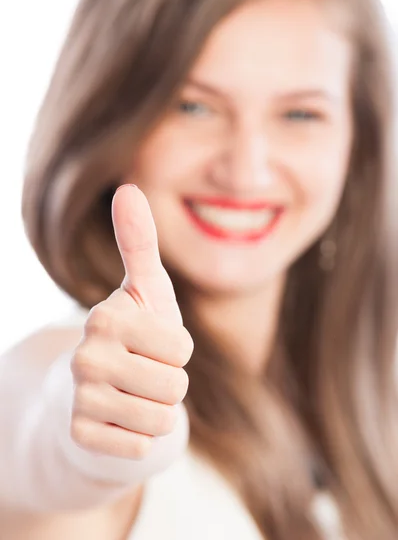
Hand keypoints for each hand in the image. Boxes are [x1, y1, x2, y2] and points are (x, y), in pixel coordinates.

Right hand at [70, 185, 192, 459]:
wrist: (99, 393)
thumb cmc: (133, 337)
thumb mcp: (144, 291)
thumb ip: (140, 243)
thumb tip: (128, 187)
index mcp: (105, 317)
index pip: (181, 347)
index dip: (176, 350)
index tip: (151, 344)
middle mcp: (84, 356)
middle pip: (175, 384)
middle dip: (170, 383)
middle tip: (143, 374)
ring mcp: (79, 399)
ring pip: (161, 417)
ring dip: (158, 410)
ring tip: (135, 396)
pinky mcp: (81, 437)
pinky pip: (143, 447)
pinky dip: (142, 438)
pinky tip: (120, 422)